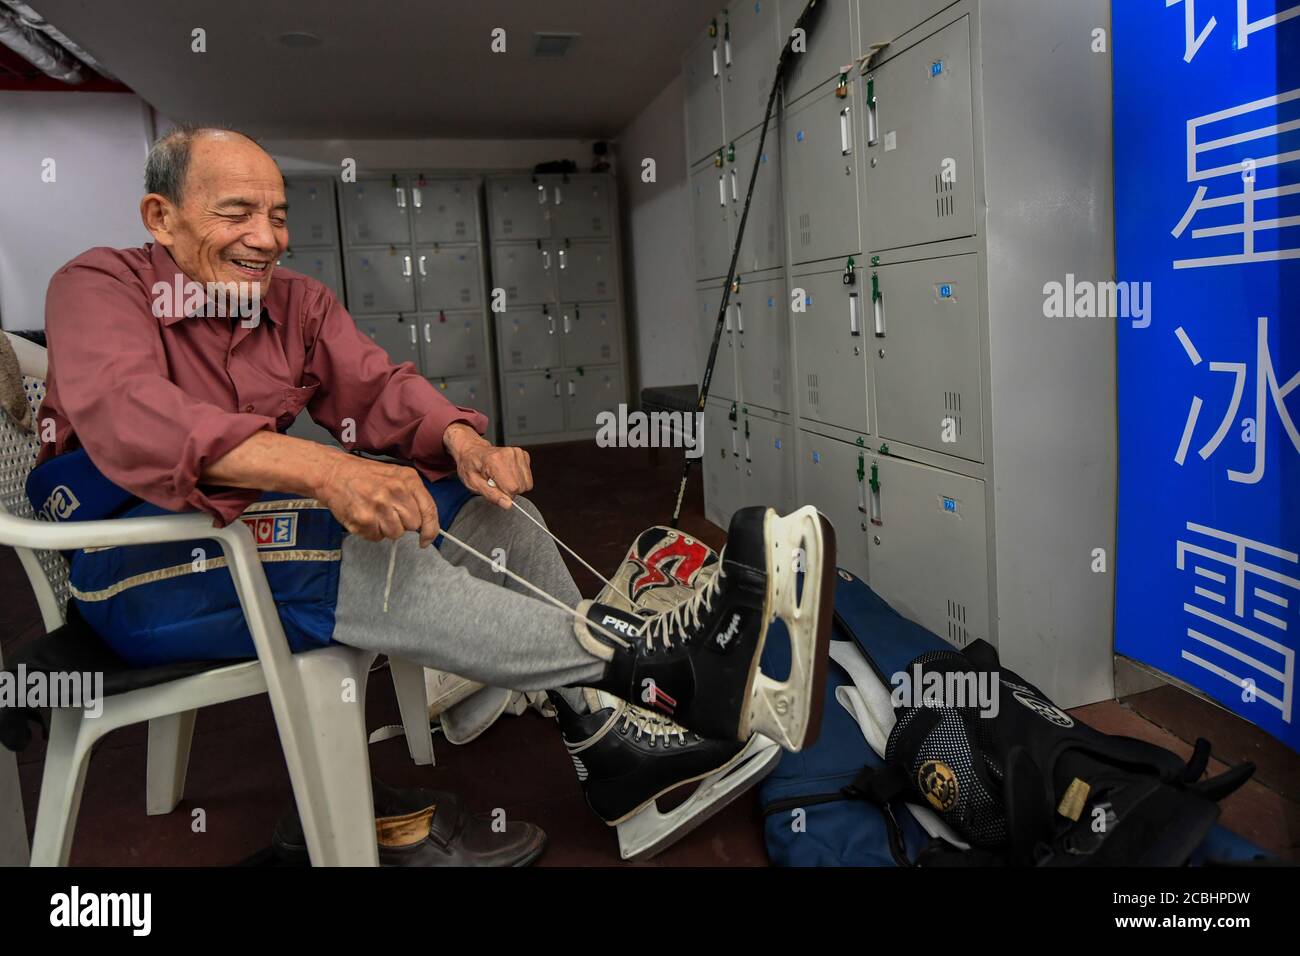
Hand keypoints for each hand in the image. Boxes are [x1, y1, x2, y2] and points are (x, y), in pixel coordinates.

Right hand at [314, 454, 439, 545]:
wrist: (332, 472)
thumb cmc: (365, 476)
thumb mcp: (395, 476)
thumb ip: (412, 496)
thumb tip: (425, 522)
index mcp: (408, 479)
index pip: (429, 510)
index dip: (430, 530)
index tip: (426, 540)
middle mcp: (396, 491)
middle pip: (412, 525)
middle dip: (402, 524)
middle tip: (387, 513)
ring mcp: (380, 505)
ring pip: (394, 533)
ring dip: (385, 529)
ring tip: (373, 513)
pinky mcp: (364, 518)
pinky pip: (376, 537)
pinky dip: (370, 532)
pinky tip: (363, 516)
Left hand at [444, 423, 531, 508]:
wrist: (472, 452)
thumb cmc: (471, 466)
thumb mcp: (474, 484)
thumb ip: (491, 495)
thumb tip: (507, 504)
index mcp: (494, 460)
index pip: (512, 488)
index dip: (504, 494)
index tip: (494, 489)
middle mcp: (508, 454)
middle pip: (521, 486)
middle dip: (510, 490)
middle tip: (496, 483)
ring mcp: (517, 453)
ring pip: (527, 483)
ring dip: (514, 484)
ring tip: (501, 478)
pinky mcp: (524, 455)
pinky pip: (528, 477)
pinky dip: (518, 478)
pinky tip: (507, 473)